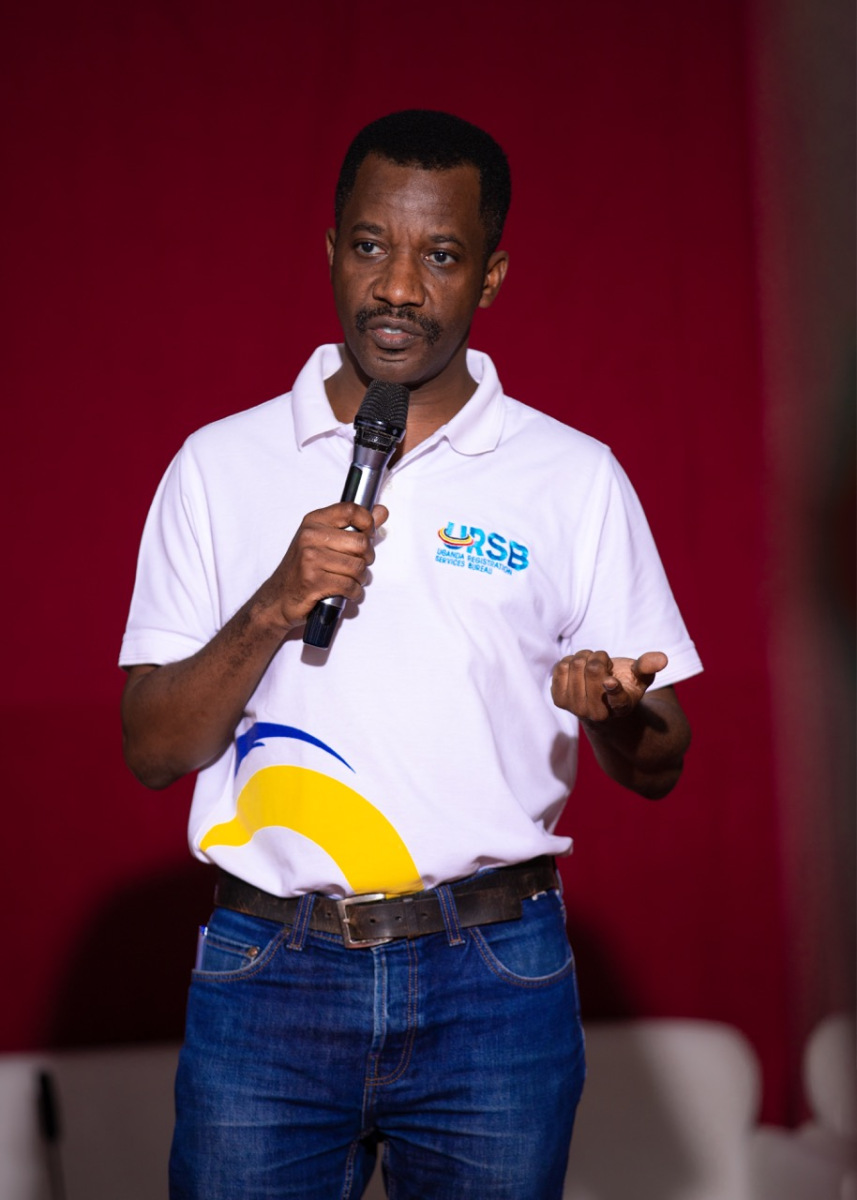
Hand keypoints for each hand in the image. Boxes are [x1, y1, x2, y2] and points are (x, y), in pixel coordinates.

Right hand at [257, 502, 388, 630]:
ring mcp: (310, 559)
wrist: (278, 597)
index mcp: (314, 521)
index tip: (368, 535)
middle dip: (367, 558)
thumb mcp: (324, 540)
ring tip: (352, 579)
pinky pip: (349, 586)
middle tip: (359, 564)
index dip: (368, 522)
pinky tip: (347, 592)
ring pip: (358, 566)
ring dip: (361, 578)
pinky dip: (354, 592)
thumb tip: (381, 510)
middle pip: (361, 542)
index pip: (351, 510)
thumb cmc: (303, 568)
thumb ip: (356, 525)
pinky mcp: (313, 582)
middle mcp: (310, 536)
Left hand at [551, 649, 667, 721]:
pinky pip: (560, 667)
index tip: (610, 682)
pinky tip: (578, 671)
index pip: (617, 699)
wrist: (600, 701)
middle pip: (593, 669)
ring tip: (592, 668)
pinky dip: (569, 661)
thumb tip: (662, 659)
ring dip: (584, 658)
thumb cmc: (623, 684)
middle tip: (604, 664)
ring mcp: (576, 708)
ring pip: (576, 665)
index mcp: (621, 706)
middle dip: (599, 657)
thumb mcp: (640, 676)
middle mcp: (598, 713)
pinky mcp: (559, 700)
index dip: (613, 689)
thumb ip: (648, 667)